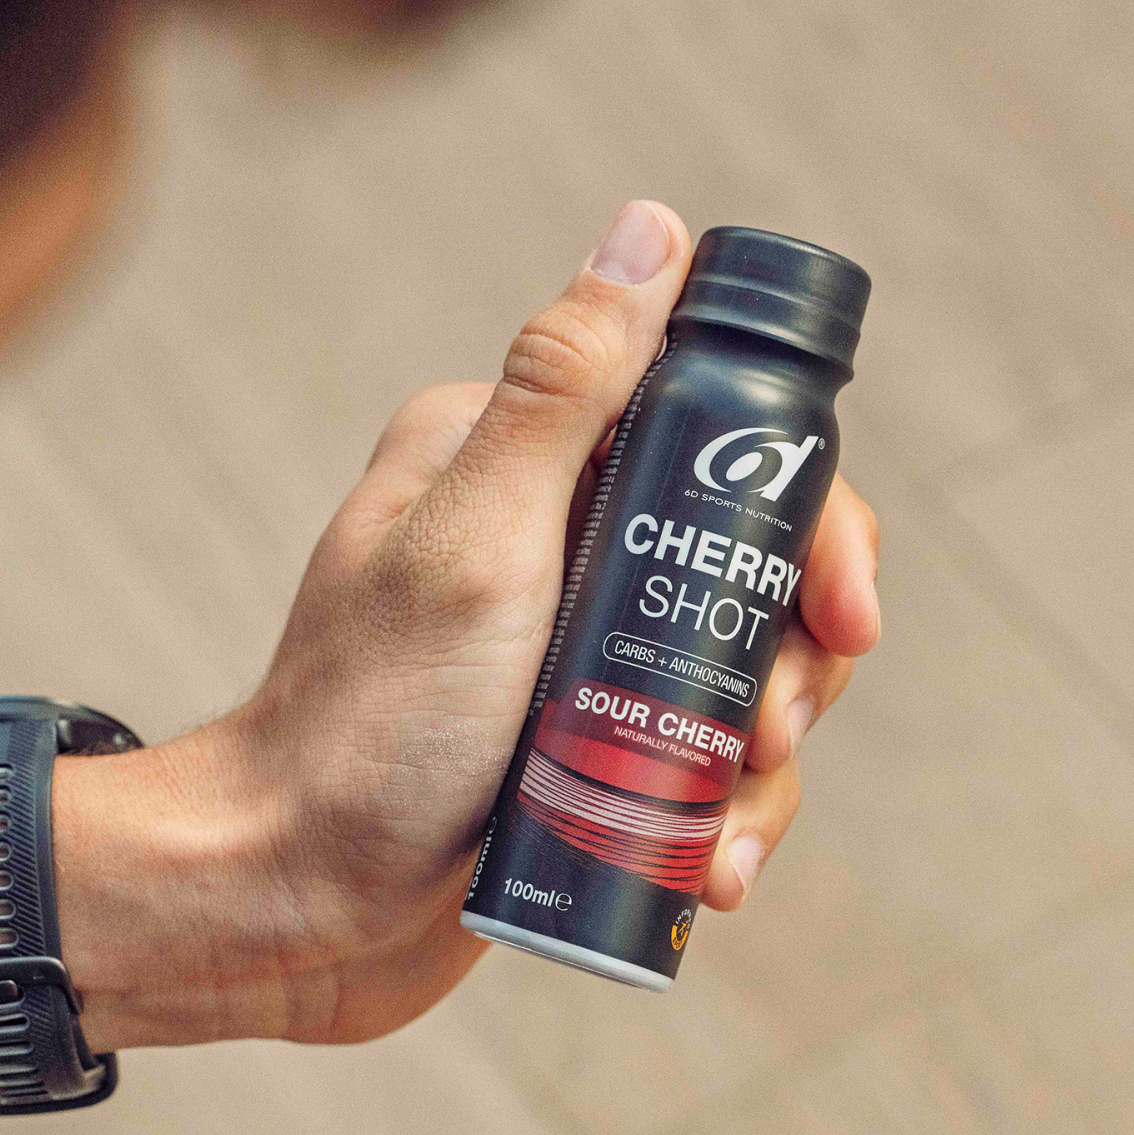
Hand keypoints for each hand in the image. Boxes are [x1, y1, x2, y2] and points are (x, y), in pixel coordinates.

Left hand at [62, 202, 879, 1051]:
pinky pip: (695, 754)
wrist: (292, 905)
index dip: (804, 520)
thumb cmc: (366, 730)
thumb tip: (650, 229)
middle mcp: (553, 541)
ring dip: (765, 755)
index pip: (716, 441)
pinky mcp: (584, 744)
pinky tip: (714, 874)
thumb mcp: (474, 547)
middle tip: (775, 731)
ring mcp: (572, 651)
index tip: (841, 613)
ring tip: (728, 834)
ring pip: (737, 670)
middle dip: (794, 655)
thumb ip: (559, 392)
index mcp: (522, 461)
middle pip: (749, 563)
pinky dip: (723, 814)